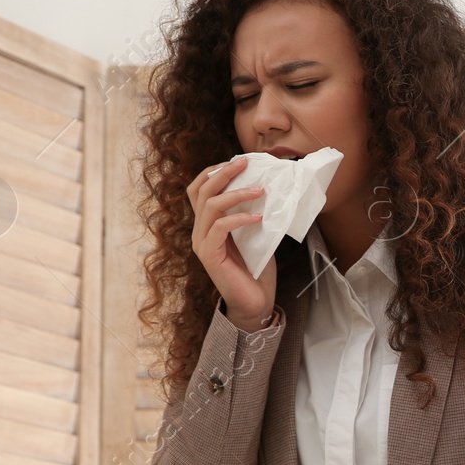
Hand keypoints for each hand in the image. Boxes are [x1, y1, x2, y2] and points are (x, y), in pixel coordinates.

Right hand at [187, 154, 275, 331]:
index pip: (199, 189)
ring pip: (210, 206)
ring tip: (260, 190)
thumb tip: (265, 187)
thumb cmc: (256, 270)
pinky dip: (240, 218)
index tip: (237, 161)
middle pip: (201, 192)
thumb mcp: (255, 235)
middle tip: (245, 162)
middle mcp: (200, 232)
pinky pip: (220, 228)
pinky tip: (258, 217)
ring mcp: (202, 244)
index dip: (213, 172)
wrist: (255, 303)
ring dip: (236, 194)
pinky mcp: (210, 256)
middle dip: (223, 173)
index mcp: (207, 224)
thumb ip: (251, 213)